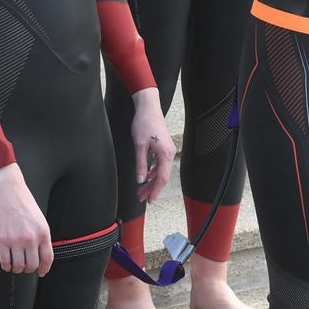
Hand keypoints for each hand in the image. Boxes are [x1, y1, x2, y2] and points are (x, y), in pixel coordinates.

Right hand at [0, 163, 52, 275]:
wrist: (7, 189)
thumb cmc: (23, 201)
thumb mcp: (39, 218)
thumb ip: (41, 235)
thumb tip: (39, 252)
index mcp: (43, 232)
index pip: (47, 258)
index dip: (45, 268)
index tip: (42, 272)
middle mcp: (31, 238)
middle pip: (32, 265)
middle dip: (29, 269)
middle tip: (26, 268)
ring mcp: (16, 240)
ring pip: (18, 265)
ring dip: (17, 269)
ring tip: (15, 266)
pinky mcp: (2, 240)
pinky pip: (5, 261)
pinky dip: (6, 266)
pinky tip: (6, 264)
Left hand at [128, 89, 176, 204]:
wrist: (148, 107)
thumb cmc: (144, 123)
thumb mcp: (139, 145)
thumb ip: (141, 164)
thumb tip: (140, 179)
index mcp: (165, 153)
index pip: (161, 178)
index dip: (155, 190)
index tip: (149, 200)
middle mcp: (169, 153)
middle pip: (162, 176)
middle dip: (151, 188)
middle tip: (141, 198)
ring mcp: (167, 150)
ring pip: (160, 171)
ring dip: (151, 181)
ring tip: (141, 190)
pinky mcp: (163, 147)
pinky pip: (160, 164)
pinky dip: (153, 172)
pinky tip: (146, 176)